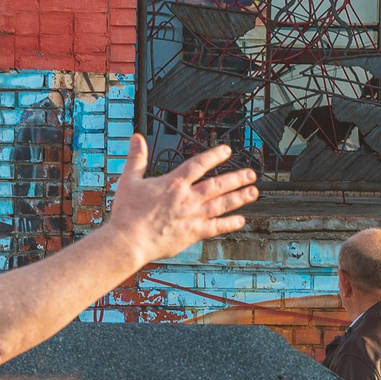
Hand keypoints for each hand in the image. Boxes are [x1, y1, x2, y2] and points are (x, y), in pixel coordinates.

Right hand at [100, 134, 257, 263]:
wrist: (129, 241)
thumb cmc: (127, 213)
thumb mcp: (128, 180)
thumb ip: (136, 158)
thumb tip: (137, 138)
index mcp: (173, 184)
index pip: (199, 164)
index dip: (215, 155)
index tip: (227, 150)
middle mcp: (187, 198)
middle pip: (218, 184)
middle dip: (237, 177)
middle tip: (251, 174)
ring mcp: (193, 216)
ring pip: (222, 204)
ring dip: (239, 197)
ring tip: (253, 192)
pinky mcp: (193, 234)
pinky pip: (216, 227)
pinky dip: (230, 224)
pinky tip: (241, 220)